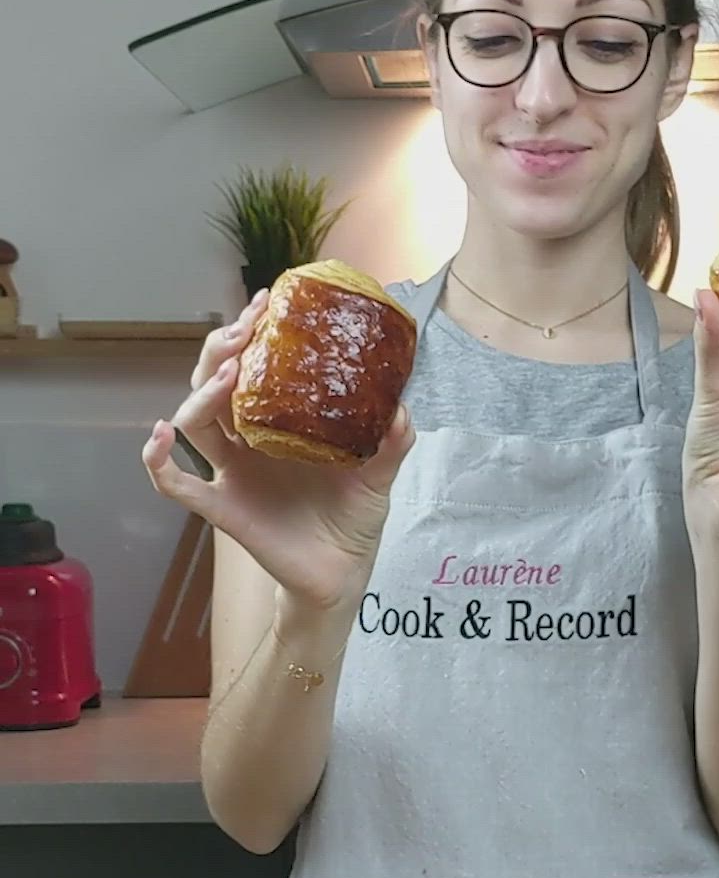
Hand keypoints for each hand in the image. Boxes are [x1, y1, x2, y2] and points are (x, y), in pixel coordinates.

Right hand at [141, 292, 414, 607]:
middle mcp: (248, 441)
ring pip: (195, 420)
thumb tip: (399, 406)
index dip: (253, 334)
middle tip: (246, 326)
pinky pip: (176, 483)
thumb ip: (391, 440)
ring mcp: (231, 473)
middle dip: (224, 348)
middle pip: (214, 382)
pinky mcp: (223, 508)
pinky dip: (159, 459)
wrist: (342, 574)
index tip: (267, 303)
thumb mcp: (380, 472)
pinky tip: (163, 434)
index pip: (254, 366)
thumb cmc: (353, 517)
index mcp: (279, 422)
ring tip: (228, 373)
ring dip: (203, 391)